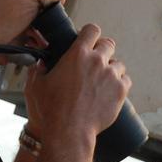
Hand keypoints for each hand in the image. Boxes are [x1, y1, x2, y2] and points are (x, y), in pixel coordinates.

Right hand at [23, 23, 130, 146]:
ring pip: (118, 64)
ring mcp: (111, 75)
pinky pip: (126, 80)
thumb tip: (39, 64)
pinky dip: (120, 84)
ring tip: (102, 81)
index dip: (90, 33)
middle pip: (108, 44)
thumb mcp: (36, 86)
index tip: (88, 40)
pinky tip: (111, 91)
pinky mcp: (120, 91)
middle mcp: (97, 60)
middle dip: (103, 50)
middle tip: (96, 61)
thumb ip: (36, 70)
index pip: (92, 30)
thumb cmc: (50, 109)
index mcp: (77, 54)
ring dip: (111, 69)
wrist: (69, 131)